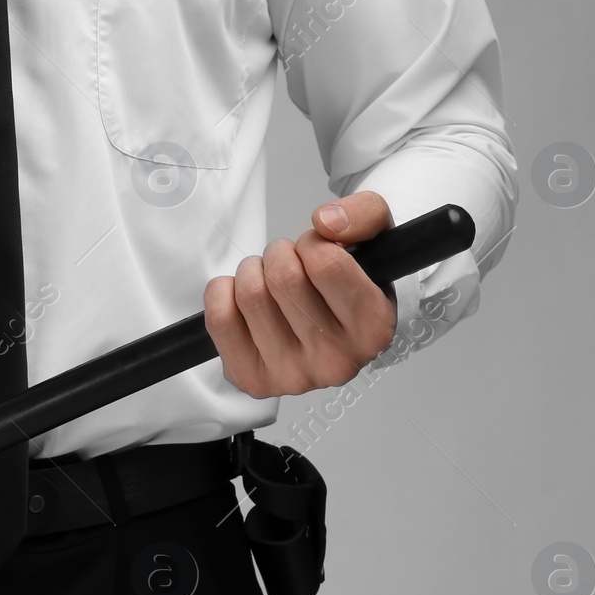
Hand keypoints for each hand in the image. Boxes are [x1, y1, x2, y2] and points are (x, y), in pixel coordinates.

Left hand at [204, 191, 398, 398]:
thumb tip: (326, 222)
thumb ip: (365, 214)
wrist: (328, 330)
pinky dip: (223, 293)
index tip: (316, 250)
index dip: (312, 243)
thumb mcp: (375, 239)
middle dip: (279, 254)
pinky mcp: (254, 379)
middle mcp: (337, 360)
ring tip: (269, 280)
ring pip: (250, 294)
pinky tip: (243, 298)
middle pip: (283, 277)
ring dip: (252, 271)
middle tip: (289, 263)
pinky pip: (220, 319)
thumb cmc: (349, 284)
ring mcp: (293, 376)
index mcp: (374, 327)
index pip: (326, 264)